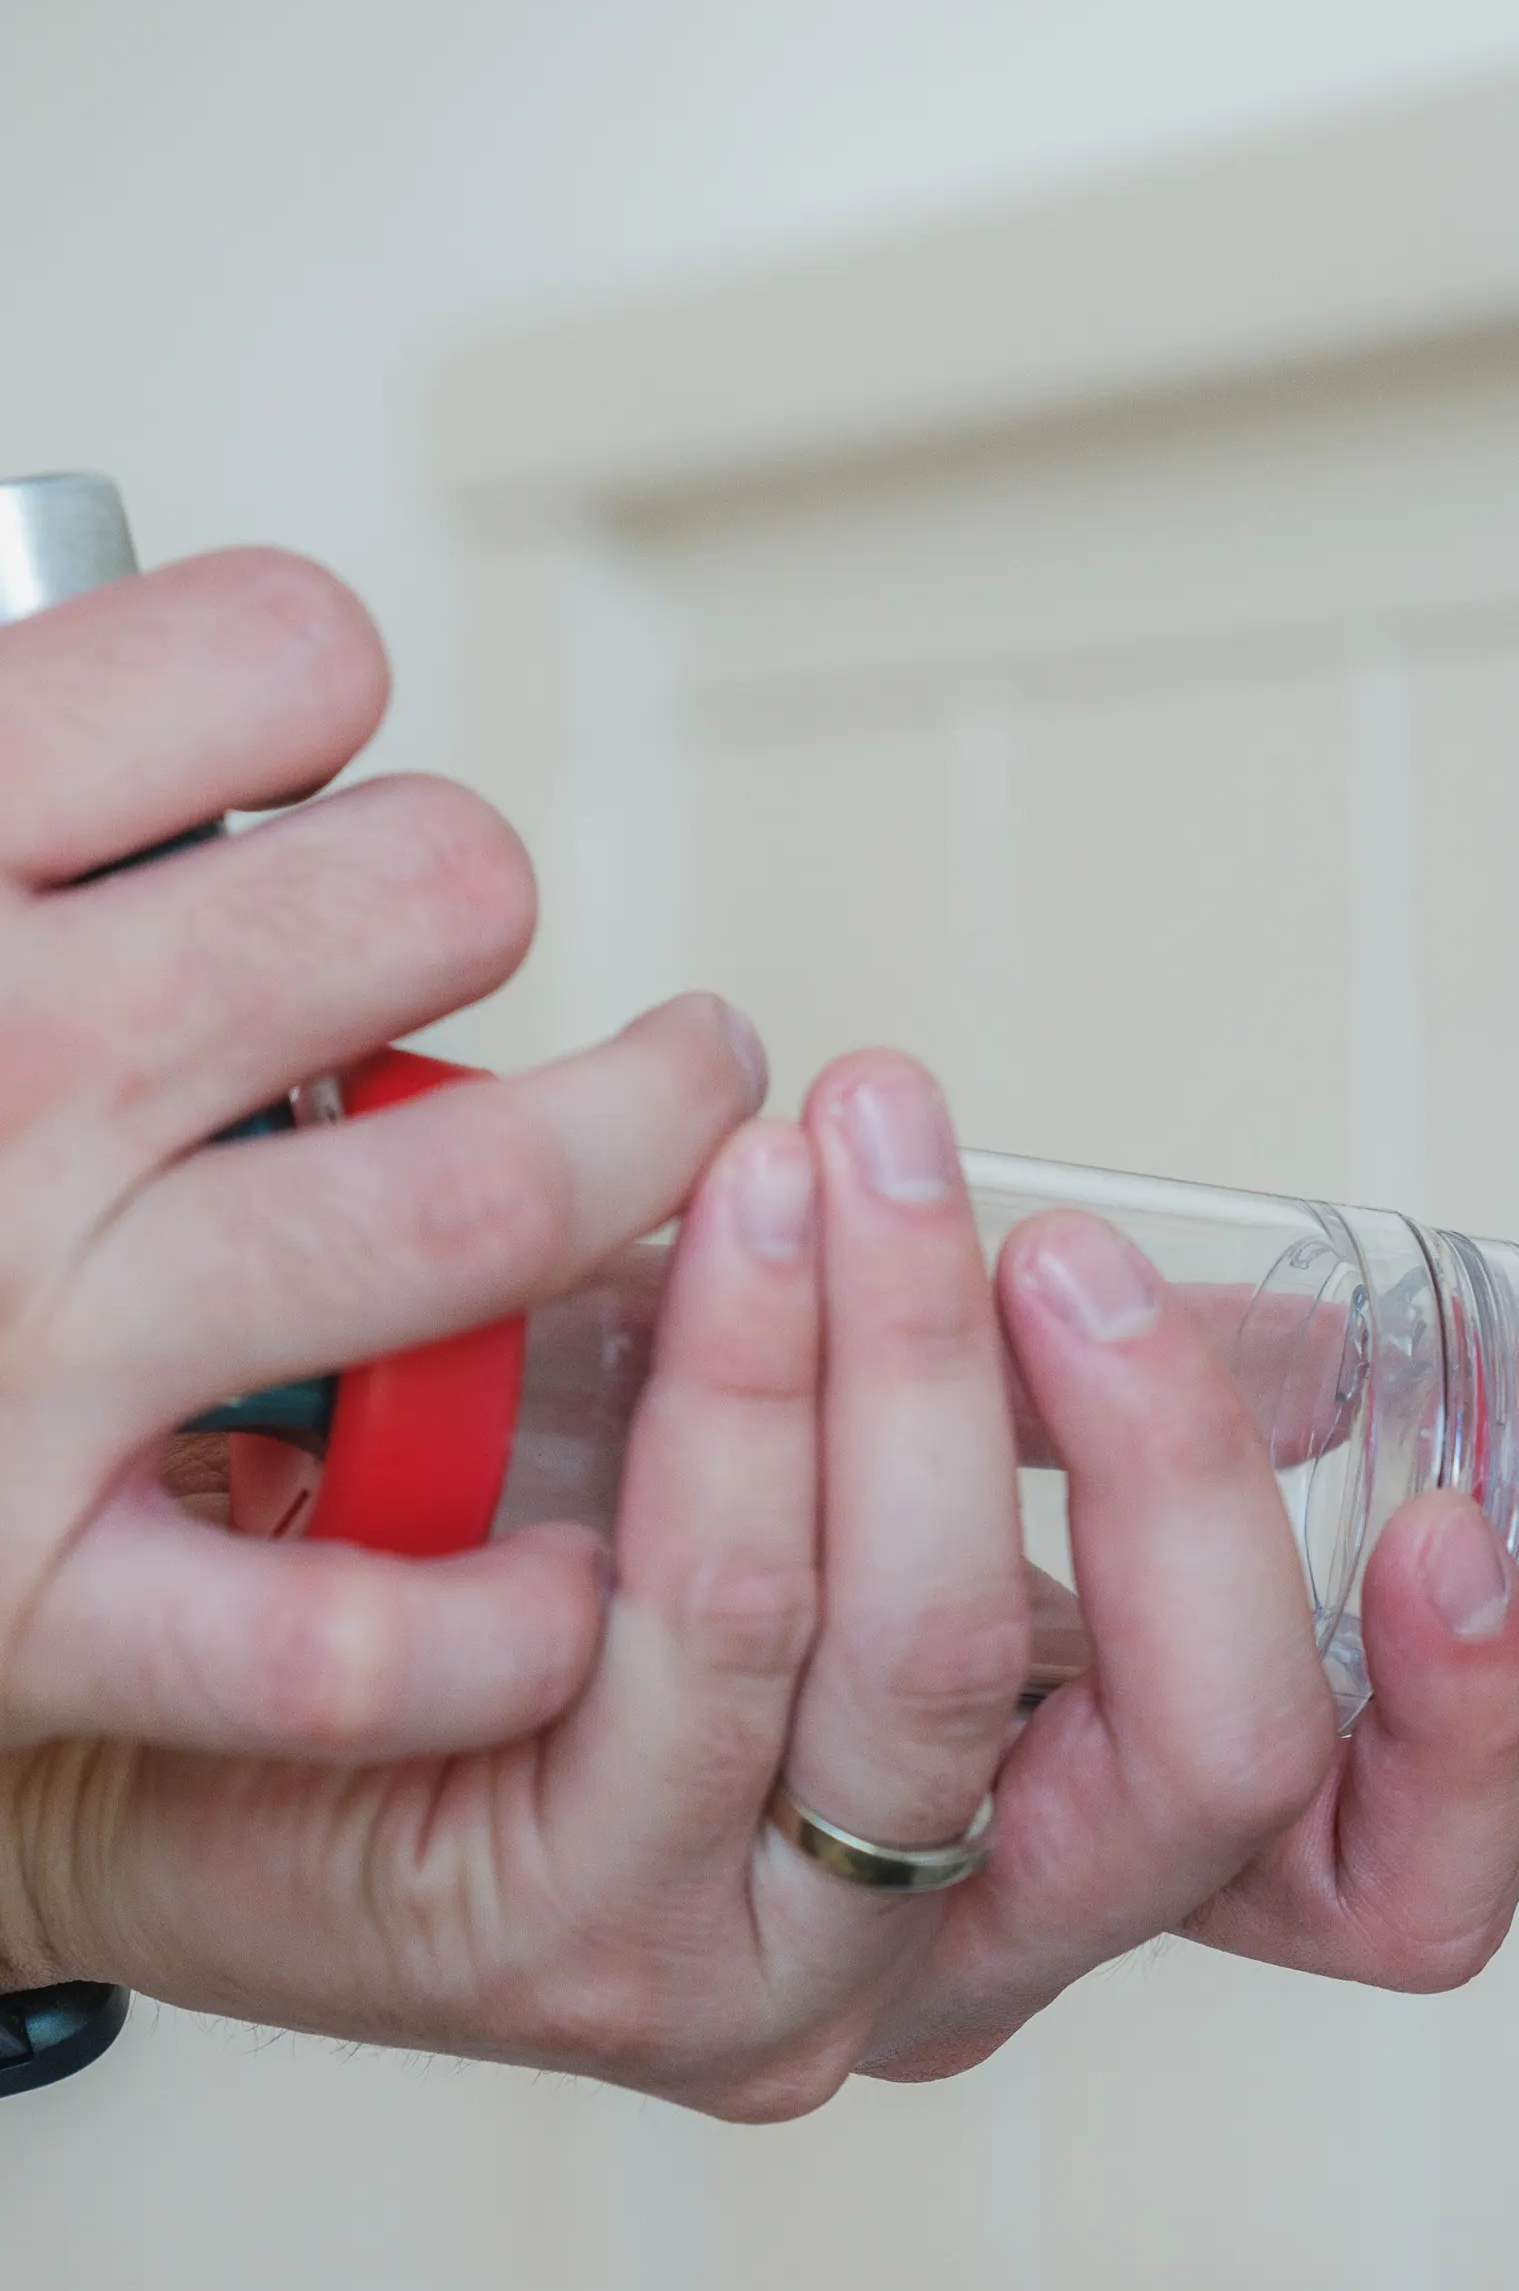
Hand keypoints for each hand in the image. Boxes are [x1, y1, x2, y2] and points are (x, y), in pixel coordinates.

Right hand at [0, 547, 765, 1765]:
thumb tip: (170, 675)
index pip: (279, 655)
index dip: (304, 690)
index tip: (276, 768)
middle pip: (440, 893)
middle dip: (474, 901)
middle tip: (457, 957)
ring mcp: (18, 1344)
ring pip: (488, 1196)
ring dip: (638, 1154)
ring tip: (680, 1124)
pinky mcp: (26, 1605)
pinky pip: (346, 1635)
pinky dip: (493, 1620)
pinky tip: (548, 1564)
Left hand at [0, 1051, 1518, 2112]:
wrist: (191, 1669)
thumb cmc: (552, 1545)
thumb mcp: (891, 1473)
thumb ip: (1098, 1443)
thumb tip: (1313, 1356)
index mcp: (1086, 1851)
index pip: (1379, 1891)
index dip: (1474, 1731)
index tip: (1445, 1521)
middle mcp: (968, 1949)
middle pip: (1214, 1769)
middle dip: (1170, 1459)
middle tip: (1067, 1249)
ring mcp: (780, 1974)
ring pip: (948, 1668)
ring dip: (921, 1361)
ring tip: (856, 1154)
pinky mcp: (583, 1942)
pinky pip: (717, 1635)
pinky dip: (743, 1396)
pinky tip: (721, 1235)